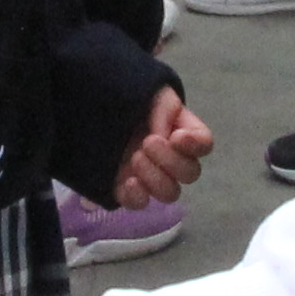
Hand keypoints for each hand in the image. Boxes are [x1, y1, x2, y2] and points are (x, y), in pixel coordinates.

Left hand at [109, 90, 214, 208]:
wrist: (91, 106)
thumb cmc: (127, 98)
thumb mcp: (150, 92)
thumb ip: (165, 109)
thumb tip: (166, 135)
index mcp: (181, 133)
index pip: (204, 145)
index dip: (195, 144)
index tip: (177, 137)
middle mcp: (171, 160)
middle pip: (190, 173)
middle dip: (170, 159)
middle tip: (147, 142)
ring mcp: (149, 177)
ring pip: (170, 193)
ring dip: (155, 177)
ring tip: (135, 158)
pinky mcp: (126, 189)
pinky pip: (139, 203)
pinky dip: (137, 196)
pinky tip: (129, 181)